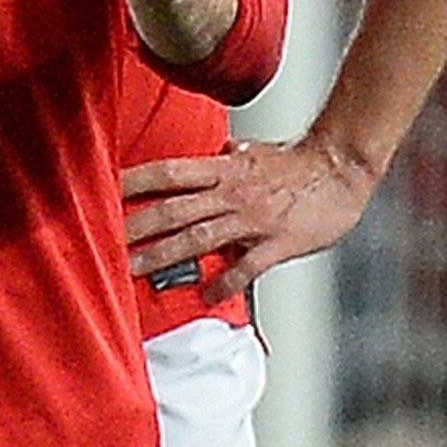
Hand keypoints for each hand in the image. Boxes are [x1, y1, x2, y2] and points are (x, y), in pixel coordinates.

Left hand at [122, 132, 379, 302]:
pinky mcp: (277, 242)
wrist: (344, 167)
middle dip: (135, 227)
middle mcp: (232, 193)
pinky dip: (226, 283)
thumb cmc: (303, 162)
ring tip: (131, 271)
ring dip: (162, 256)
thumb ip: (234, 155)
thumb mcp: (260, 151)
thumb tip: (220, 149)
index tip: (101, 188)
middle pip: (173, 210)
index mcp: (225, 169)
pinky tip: (208, 297)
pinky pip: (246, 267)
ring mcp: (253, 219)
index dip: (133, 181)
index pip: (168, 174)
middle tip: (101, 242)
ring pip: (198, 239)